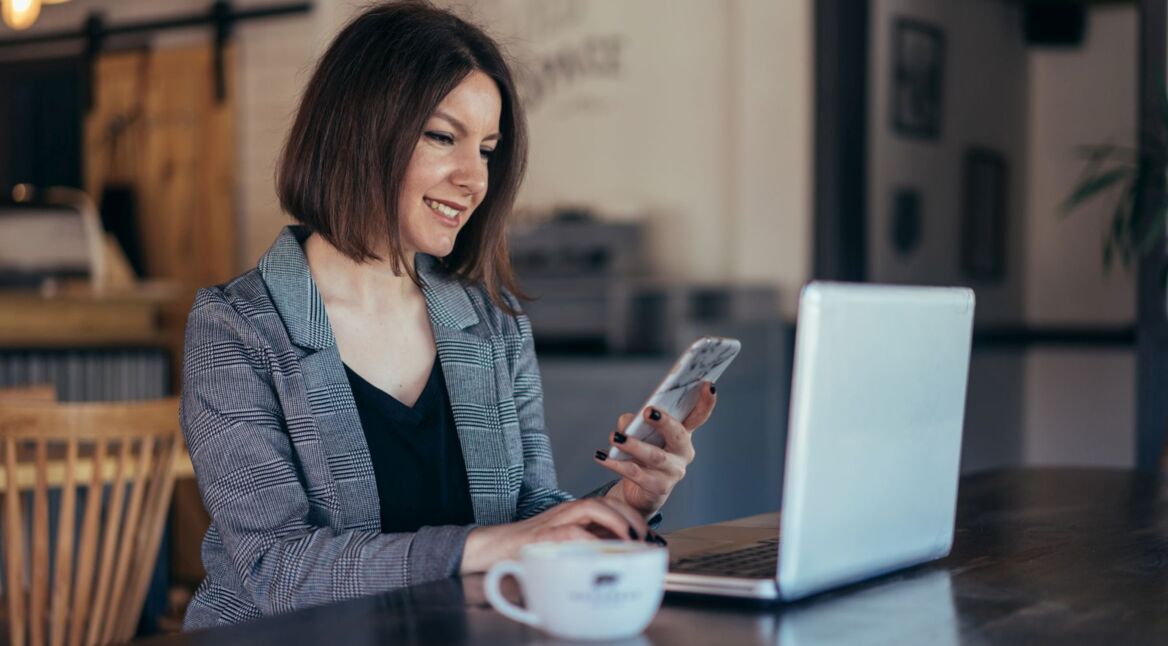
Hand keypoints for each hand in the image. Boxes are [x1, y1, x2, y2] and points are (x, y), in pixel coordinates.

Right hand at [460, 497, 648, 573]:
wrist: (494, 548)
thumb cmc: (531, 549)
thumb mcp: (565, 543)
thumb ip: (589, 543)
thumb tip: (620, 554)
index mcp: (574, 513)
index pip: (609, 504)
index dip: (633, 515)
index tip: (650, 534)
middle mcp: (567, 511)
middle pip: (606, 501)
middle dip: (632, 516)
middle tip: (646, 537)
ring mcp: (555, 520)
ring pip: (592, 507)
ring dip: (617, 521)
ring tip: (633, 538)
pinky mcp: (544, 535)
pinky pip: (573, 532)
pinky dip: (592, 539)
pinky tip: (604, 550)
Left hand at [596, 381, 716, 517]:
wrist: (641, 493)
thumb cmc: (643, 455)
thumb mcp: (641, 435)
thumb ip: (635, 423)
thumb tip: (627, 422)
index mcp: (683, 435)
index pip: (698, 417)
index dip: (706, 402)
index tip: (708, 384)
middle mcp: (683, 453)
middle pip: (678, 435)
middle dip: (664, 422)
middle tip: (649, 411)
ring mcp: (673, 472)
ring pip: (654, 456)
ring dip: (634, 445)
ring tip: (614, 437)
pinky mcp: (658, 488)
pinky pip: (635, 473)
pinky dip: (615, 463)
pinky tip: (600, 456)